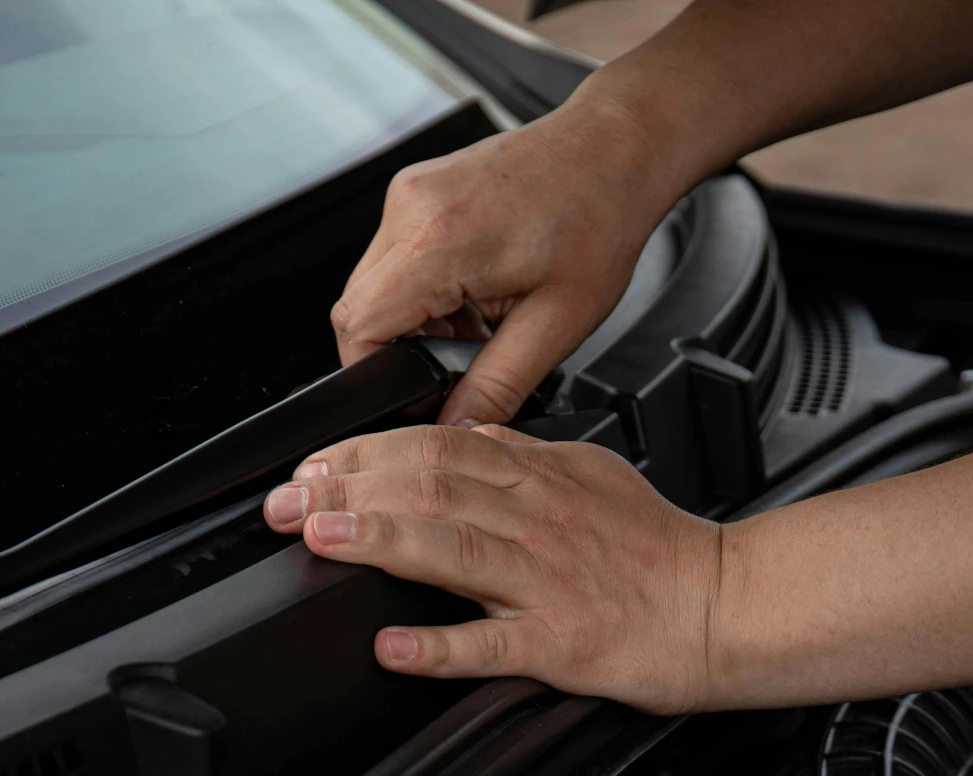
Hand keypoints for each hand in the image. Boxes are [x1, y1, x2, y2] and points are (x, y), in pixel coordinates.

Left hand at [263, 426, 724, 713]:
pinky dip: (438, 648)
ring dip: (378, 540)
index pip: (437, 446)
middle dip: (348, 488)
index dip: (366, 450)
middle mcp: (536, 521)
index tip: (313, 462)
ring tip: (322, 539)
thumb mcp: (591, 474)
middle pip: (429, 486)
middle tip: (287, 501)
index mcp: (539, 478)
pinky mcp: (560, 643)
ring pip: (451, 548)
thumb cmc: (661, 552)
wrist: (725, 606)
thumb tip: (466, 436)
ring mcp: (545, 582)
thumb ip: (523, 456)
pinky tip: (394, 649)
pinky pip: (493, 644)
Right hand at [332, 100, 684, 427]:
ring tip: (479, 323)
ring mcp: (411, 193)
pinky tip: (475, 294)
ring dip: (416, 319)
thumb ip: (498, 386)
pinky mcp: (421, 189)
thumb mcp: (556, 324)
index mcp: (438, 241)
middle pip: (359, 306)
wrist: (614, 152)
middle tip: (460, 360)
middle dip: (401, 349)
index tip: (413, 391)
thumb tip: (458, 427)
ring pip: (377, 283)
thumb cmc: (598, 219)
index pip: (359, 326)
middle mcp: (412, 208)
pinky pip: (397, 254)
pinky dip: (426, 288)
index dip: (375, 372)